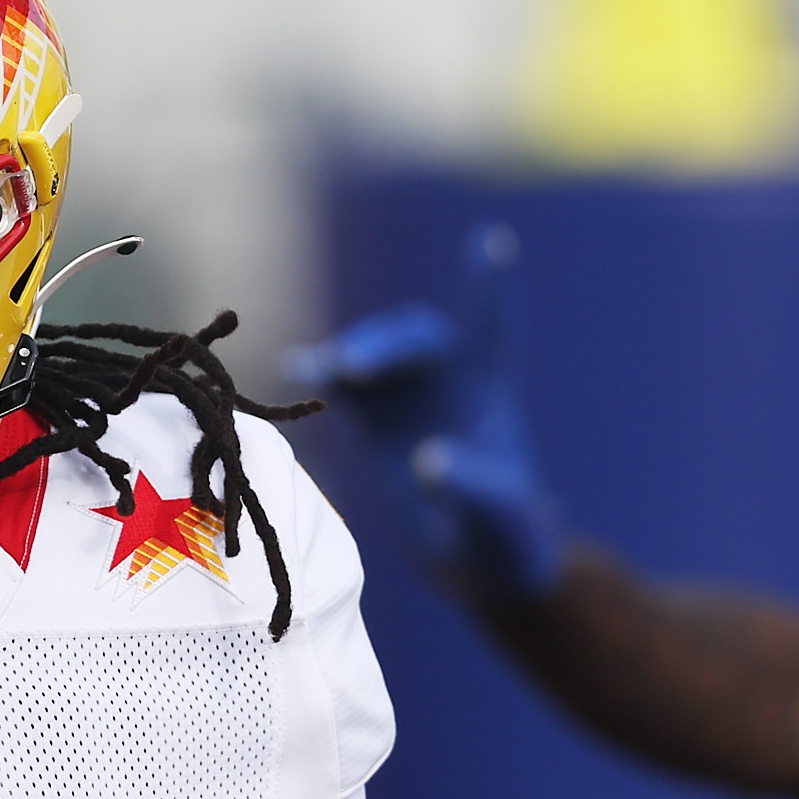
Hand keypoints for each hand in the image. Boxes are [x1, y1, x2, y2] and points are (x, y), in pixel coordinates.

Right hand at [285, 220, 566, 601]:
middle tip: (349, 367)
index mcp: (490, 391)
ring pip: (374, 355)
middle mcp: (448, 380)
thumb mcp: (498, 515)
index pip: (493, 326)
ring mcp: (407, 396)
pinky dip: (320, 375)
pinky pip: (342, 387)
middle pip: (416, 338)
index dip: (490, 286)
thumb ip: (472, 485)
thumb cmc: (502, 535)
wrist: (475, 557)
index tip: (491, 241)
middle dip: (383, 343)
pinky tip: (296, 370)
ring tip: (322, 370)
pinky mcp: (373, 420)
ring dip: (349, 355)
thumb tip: (429, 458)